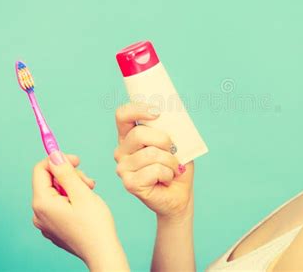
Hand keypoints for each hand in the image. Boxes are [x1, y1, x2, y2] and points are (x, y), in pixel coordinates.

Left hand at [31, 151, 129, 270]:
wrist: (102, 253)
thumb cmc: (95, 225)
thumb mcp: (82, 192)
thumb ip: (65, 172)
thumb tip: (54, 155)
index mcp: (42, 203)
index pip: (41, 169)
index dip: (58, 160)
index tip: (77, 160)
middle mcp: (38, 213)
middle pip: (49, 181)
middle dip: (69, 176)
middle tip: (89, 183)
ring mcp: (45, 222)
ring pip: (55, 192)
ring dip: (73, 187)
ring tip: (90, 194)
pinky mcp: (53, 228)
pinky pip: (58, 205)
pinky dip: (71, 199)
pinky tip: (85, 205)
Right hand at [114, 102, 193, 220]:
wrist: (180, 194)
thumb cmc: (177, 166)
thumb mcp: (176, 142)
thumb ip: (169, 129)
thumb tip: (171, 117)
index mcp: (129, 136)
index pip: (122, 115)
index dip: (138, 109)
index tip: (157, 112)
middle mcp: (121, 151)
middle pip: (139, 134)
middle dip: (164, 140)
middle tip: (172, 151)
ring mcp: (123, 168)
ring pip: (150, 153)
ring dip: (170, 161)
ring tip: (172, 169)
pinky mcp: (130, 183)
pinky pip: (154, 170)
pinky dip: (168, 173)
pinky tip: (165, 180)